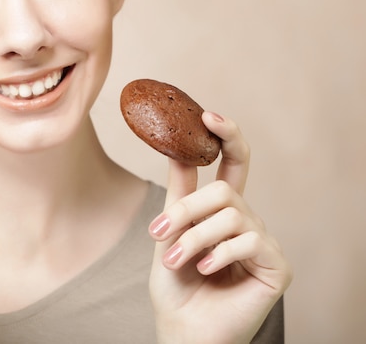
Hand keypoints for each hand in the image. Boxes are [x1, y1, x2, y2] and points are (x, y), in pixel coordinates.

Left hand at [148, 112, 291, 342]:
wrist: (182, 329)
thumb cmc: (175, 284)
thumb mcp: (169, 231)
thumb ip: (179, 193)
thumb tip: (175, 147)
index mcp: (222, 209)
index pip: (234, 163)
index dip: (227, 136)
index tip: (208, 115)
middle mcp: (247, 220)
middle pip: (225, 190)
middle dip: (186, 210)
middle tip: (158, 234)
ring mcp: (264, 242)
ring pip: (231, 214)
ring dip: (193, 238)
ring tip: (173, 260)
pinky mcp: (277, 265)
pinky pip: (248, 241)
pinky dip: (218, 254)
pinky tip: (204, 270)